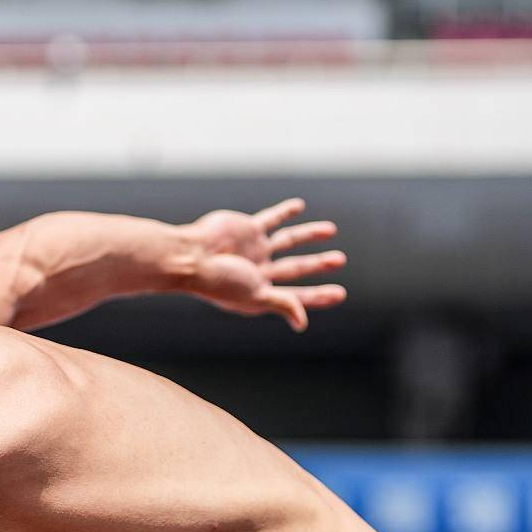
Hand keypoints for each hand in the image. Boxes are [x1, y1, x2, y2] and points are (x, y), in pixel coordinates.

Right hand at [180, 198, 347, 332]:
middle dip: (318, 264)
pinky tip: (299, 207)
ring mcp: (254, 250)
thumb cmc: (218, 281)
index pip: (296, 295)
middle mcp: (259, 272)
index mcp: (260, 293)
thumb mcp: (254, 295)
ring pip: (288, 241)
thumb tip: (302, 323)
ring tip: (331, 230)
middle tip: (339, 259)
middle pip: (296, 268)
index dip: (319, 295)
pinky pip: (270, 219)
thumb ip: (282, 304)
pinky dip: (285, 212)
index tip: (340, 293)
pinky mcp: (248, 230)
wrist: (191, 255)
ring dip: (308, 235)